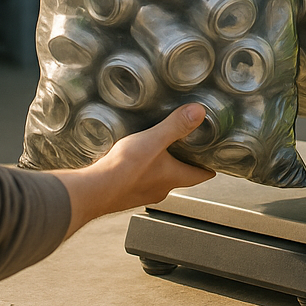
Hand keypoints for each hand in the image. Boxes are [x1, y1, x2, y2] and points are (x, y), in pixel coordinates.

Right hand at [52, 104, 214, 239]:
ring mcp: (142, 193)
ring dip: (163, 166)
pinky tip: (134, 160)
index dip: (209, 167)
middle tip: (189, 146)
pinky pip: (140, 180)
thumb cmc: (123, 170)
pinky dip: (143, 170)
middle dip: (186, 162)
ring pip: (160, 178)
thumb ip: (176, 126)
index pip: (200, 175)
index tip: (215, 160)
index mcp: (172, 178)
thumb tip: (199, 112)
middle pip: (180, 175)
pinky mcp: (125, 193)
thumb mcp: (153, 140)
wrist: (90, 192)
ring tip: (161, 149)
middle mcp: (160, 189)